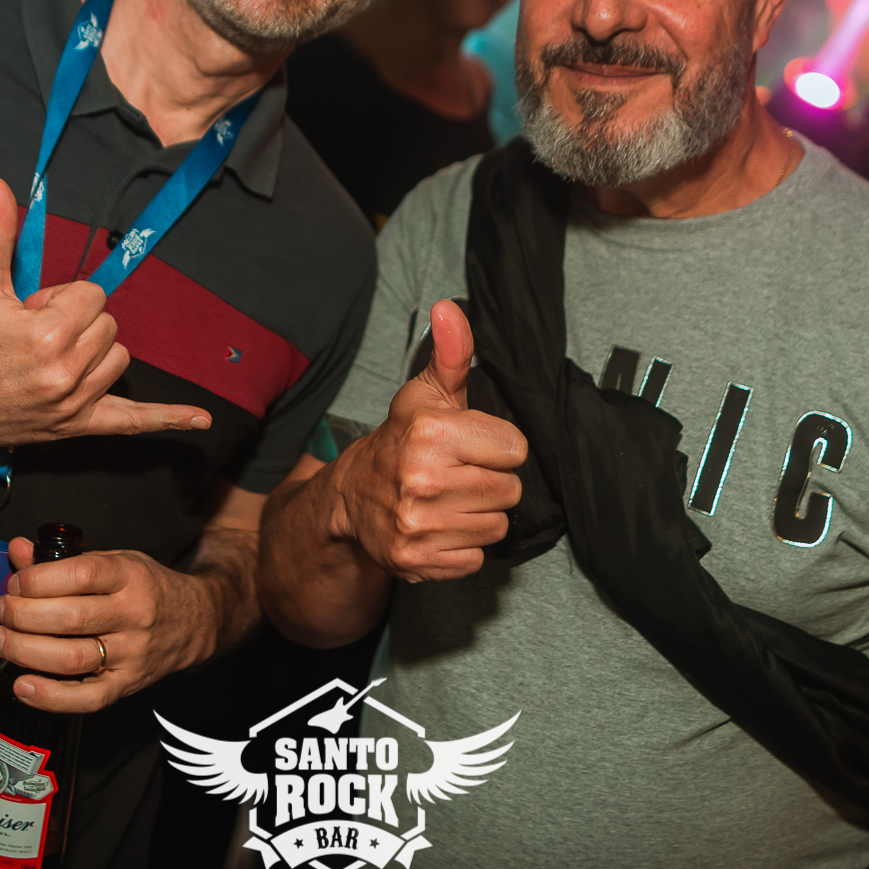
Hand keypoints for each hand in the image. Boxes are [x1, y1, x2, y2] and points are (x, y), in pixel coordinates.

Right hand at [0, 178, 209, 446]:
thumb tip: (0, 184)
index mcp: (47, 335)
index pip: (92, 295)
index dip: (62, 298)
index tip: (32, 311)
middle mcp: (65, 372)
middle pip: (109, 324)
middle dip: (76, 322)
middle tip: (32, 336)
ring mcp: (74, 404)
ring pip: (119, 358)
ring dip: (94, 352)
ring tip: (49, 358)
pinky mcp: (77, 426)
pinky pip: (131, 422)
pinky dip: (165, 419)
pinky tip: (201, 418)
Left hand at [0, 537, 216, 712]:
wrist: (195, 622)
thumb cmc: (148, 589)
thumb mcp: (115, 561)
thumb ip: (64, 559)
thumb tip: (18, 550)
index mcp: (129, 576)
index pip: (80, 575)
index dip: (38, 579)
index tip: (15, 583)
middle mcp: (132, 614)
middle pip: (69, 618)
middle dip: (21, 615)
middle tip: (1, 611)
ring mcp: (131, 653)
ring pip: (71, 658)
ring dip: (24, 651)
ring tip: (0, 641)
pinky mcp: (127, 684)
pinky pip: (87, 698)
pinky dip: (50, 697)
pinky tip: (23, 685)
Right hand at [326, 299, 525, 581]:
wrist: (352, 497)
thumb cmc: (402, 441)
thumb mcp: (427, 394)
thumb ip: (452, 352)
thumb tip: (450, 307)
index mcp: (431, 433)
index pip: (516, 450)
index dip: (497, 447)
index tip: (470, 447)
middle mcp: (422, 480)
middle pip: (510, 491)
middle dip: (490, 482)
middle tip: (459, 475)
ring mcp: (418, 524)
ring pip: (496, 526)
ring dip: (478, 515)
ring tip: (449, 500)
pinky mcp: (416, 561)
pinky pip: (475, 558)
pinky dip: (462, 546)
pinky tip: (440, 526)